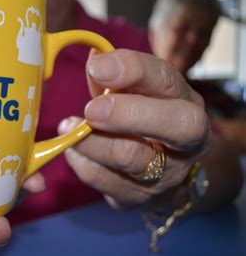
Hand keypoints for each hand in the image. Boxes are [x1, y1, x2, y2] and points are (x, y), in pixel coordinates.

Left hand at [58, 49, 210, 208]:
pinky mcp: (135, 198)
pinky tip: (74, 149)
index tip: (96, 68)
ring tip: (68, 127)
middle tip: (91, 109)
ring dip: (89, 139)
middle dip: (126, 113)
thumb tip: (94, 57)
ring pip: (129, 157)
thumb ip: (115, 78)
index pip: (167, 80)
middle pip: (174, 126)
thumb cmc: (141, 120)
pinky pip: (101, 180)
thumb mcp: (134, 94)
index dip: (132, 70)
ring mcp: (164, 176)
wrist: (157, 171)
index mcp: (185, 104)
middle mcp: (186, 143)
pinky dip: (80, 161)